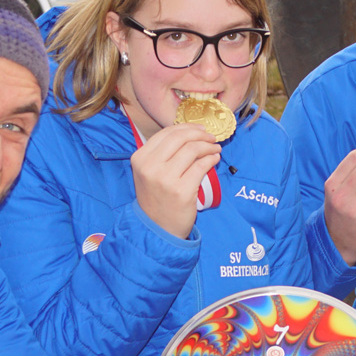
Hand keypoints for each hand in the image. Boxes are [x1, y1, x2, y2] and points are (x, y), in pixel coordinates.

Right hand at [131, 123, 222, 238]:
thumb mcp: (148, 172)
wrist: (157, 228)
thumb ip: (161, 153)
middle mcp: (150, 166)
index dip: (187, 127)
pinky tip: (215, 159)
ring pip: (193, 150)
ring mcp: (165, 179)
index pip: (167, 133)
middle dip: (200, 134)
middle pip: (180, 138)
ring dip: (209, 146)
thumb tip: (189, 133)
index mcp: (140, 158)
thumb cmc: (156, 198)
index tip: (200, 130)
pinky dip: (211, 159)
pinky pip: (201, 166)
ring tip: (215, 148)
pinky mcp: (182, 191)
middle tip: (211, 138)